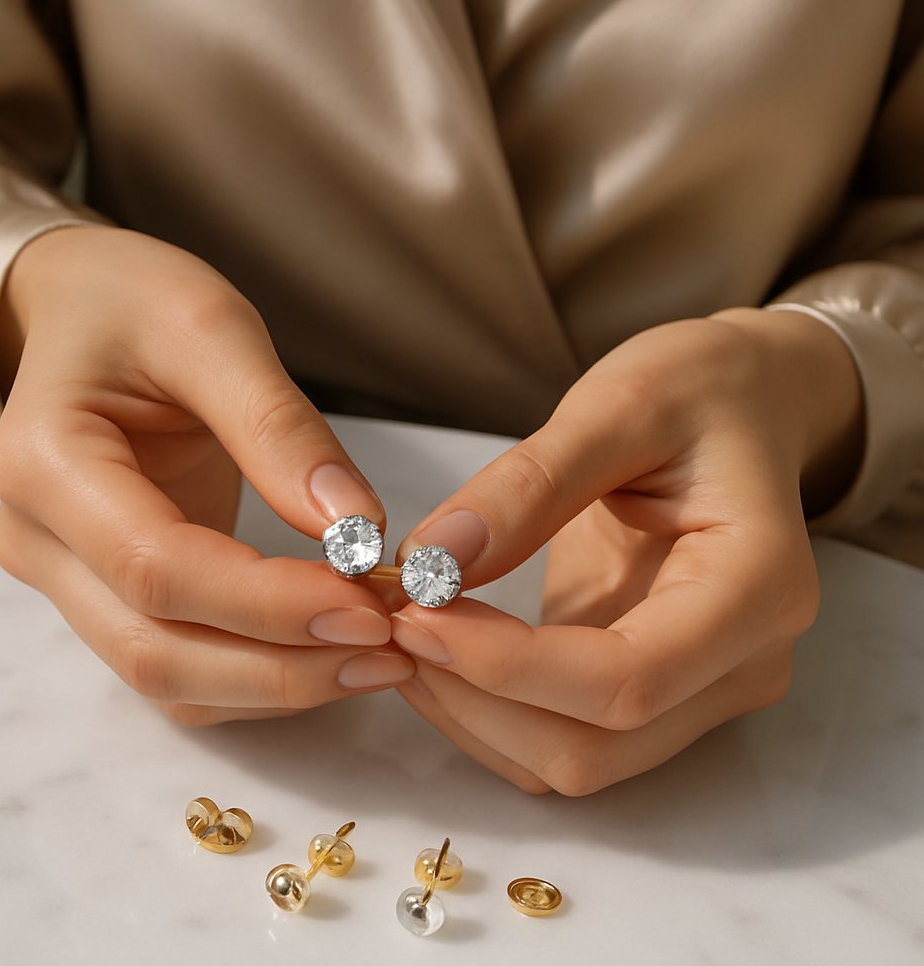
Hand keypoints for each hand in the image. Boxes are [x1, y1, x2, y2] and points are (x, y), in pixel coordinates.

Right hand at [0, 226, 413, 721]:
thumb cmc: (134, 303)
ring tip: (377, 656)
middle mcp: (39, 540)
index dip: (268, 602)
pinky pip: (180, 668)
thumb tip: (356, 529)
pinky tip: (329, 656)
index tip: (369, 606)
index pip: (157, 566)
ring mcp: (68, 578)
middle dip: (283, 663)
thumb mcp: (211, 328)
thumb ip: (278, 428)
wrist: (84, 312)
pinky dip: (257, 679)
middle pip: (156, 647)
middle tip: (391, 645)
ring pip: (168, 678)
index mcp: (45, 463)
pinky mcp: (111, 594)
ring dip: (277, 684)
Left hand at [392, 309, 863, 792]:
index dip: (510, 667)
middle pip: (597, 746)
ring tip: (402, 628)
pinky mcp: (655, 687)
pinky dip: (488, 709)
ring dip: (472, 714)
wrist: (744, 407)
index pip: (630, 679)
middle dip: (477, 699)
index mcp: (758, 588)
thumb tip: (430, 564)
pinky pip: (562, 735)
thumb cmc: (699, 390)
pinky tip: (439, 644)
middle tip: (392, 620)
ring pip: (572, 761)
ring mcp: (702, 688)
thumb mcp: (619, 405)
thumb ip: (528, 487)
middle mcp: (742, 663)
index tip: (416, 614)